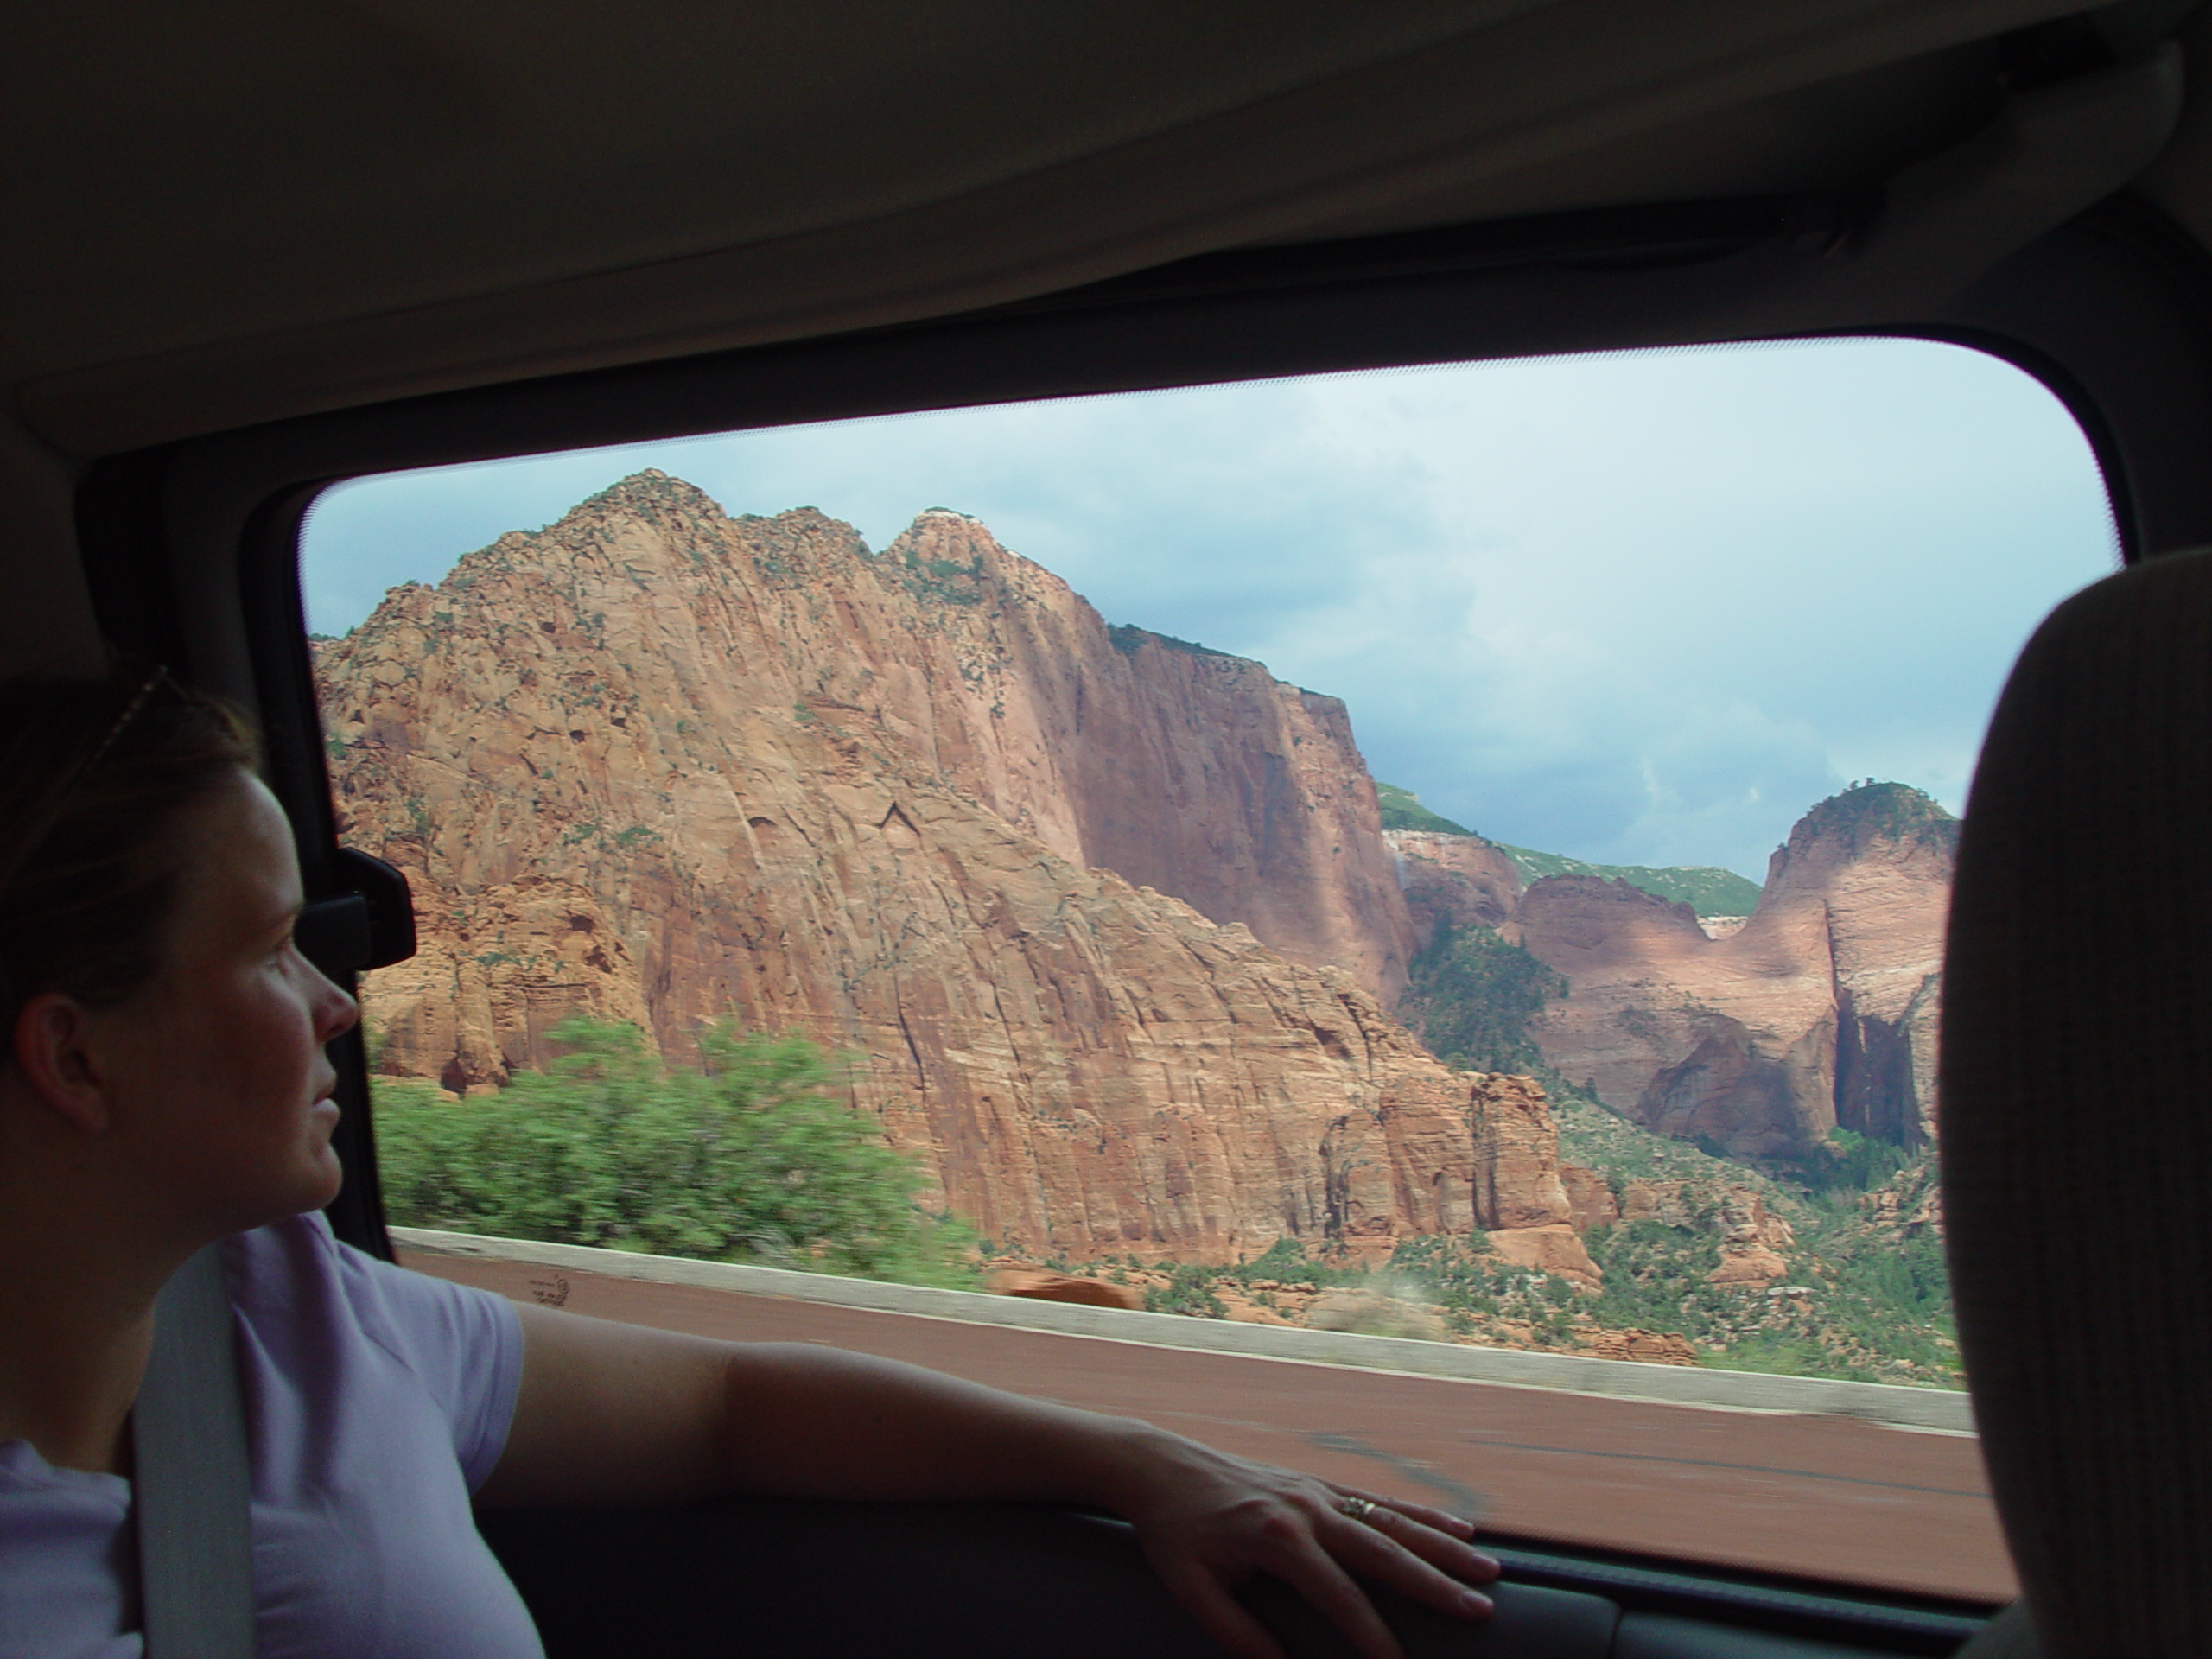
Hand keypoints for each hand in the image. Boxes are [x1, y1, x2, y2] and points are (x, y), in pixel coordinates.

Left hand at [1105, 1429, 1500, 1658]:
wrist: (1160, 1465)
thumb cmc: (1173, 1532)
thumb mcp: (1192, 1589)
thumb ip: (1239, 1634)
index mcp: (1276, 1537)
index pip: (1338, 1597)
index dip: (1371, 1637)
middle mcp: (1306, 1509)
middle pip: (1383, 1551)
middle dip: (1434, 1584)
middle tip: (1481, 1610)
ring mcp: (1316, 1491)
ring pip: (1392, 1521)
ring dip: (1442, 1547)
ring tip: (1487, 1571)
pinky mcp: (1318, 1484)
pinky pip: (1378, 1501)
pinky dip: (1420, 1516)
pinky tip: (1457, 1530)